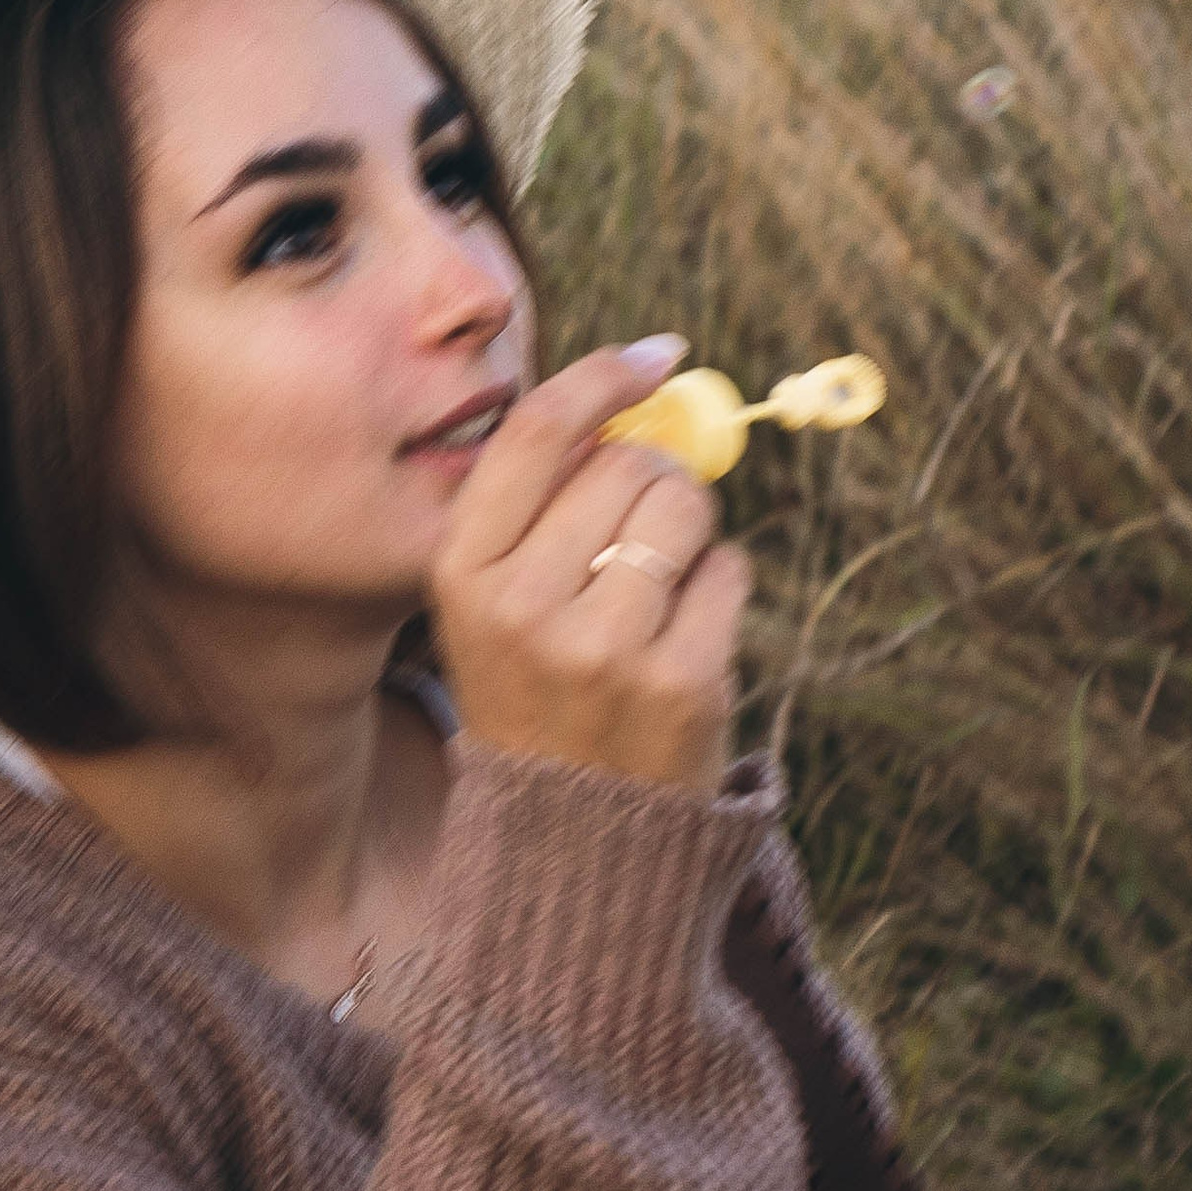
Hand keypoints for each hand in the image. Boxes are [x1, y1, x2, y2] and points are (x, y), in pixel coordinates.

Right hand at [431, 339, 751, 796]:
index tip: (654, 355)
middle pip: (627, 463)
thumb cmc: (539, 687)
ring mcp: (603, 648)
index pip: (536, 432)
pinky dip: (719, 587)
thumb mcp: (496, 599)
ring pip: (685, 508)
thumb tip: (639, 382)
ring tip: (657, 588)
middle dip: (653, 477)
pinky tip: (684, 637)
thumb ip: (542, 498)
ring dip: (689, 531)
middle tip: (640, 533)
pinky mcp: (680, 683)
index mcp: (462, 573)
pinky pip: (728, 570)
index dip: (602, 376)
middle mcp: (523, 606)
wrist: (574, 835)